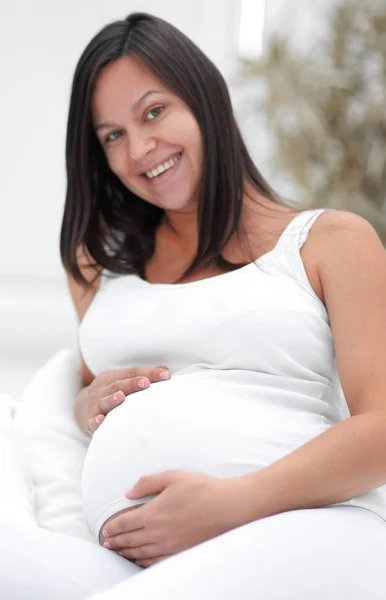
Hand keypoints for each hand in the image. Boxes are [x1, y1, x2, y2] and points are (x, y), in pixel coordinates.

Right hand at [77, 366, 169, 434]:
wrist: (82, 409)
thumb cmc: (110, 394)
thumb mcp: (122, 382)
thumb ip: (143, 377)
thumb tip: (166, 372)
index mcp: (112, 377)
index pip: (132, 372)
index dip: (149, 373)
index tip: (166, 376)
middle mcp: (102, 389)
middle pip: (118, 384)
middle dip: (131, 383)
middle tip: (145, 383)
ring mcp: (95, 404)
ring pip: (103, 400)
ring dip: (112, 399)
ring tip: (121, 397)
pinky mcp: (90, 421)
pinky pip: (92, 420)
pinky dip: (96, 420)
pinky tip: (101, 420)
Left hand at [101, 470, 247, 567]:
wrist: (228, 507)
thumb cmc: (203, 489)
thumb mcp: (173, 477)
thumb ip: (148, 483)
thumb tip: (129, 492)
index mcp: (153, 513)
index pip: (124, 523)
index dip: (112, 528)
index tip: (105, 530)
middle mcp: (158, 533)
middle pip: (129, 541)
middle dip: (115, 542)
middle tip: (107, 544)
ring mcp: (169, 546)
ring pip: (140, 553)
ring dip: (126, 553)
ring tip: (119, 552)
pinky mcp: (181, 553)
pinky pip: (155, 562)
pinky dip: (143, 562)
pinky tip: (140, 560)